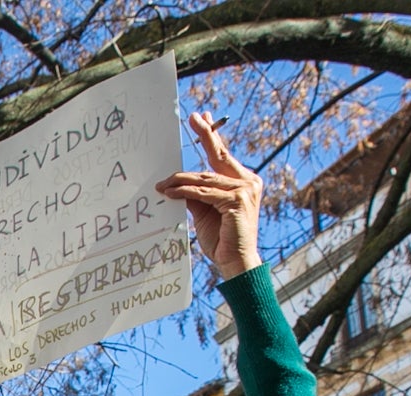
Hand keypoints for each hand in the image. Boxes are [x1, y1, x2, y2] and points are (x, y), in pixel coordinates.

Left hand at [155, 111, 262, 280]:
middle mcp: (248, 181)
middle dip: (205, 135)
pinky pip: (204, 192)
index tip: (203, 118)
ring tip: (161, 184)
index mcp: (244, 181)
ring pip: (205, 178)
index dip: (212, 136)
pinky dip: (185, 191)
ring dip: (180, 180)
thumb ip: (196, 195)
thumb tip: (176, 184)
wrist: (236, 262)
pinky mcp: (237, 200)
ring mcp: (245, 189)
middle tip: (194, 118)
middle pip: (218, 156)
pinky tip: (170, 192)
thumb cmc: (222, 239)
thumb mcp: (205, 212)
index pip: (224, 156)